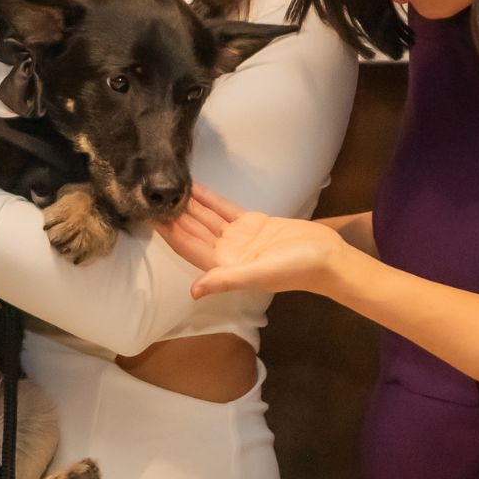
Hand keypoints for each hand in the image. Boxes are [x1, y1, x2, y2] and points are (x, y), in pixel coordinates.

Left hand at [156, 183, 349, 297]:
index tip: (149, 216)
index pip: (189, 247)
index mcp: (225, 267)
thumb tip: (194, 292)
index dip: (169, 233)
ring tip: (167, 186)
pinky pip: (224, 209)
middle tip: (150, 193)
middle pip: (193, 230)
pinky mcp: (252, 223)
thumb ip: (227, 280)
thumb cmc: (298, 269)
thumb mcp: (261, 273)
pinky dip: (209, 199)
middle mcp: (227, 253)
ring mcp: (239, 238)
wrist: (329, 257)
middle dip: (173, 215)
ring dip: (188, 204)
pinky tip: (195, 187)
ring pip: (206, 218)